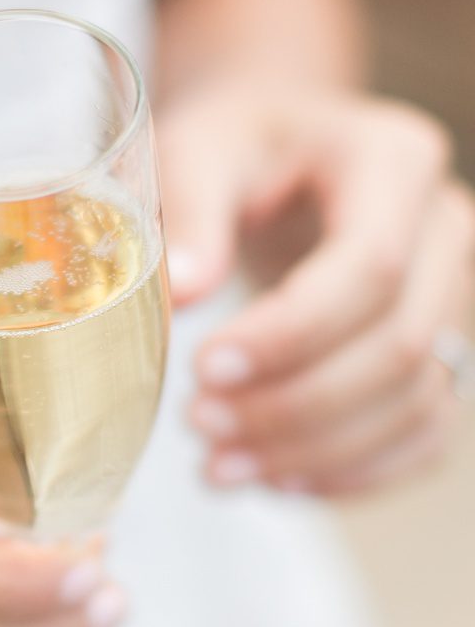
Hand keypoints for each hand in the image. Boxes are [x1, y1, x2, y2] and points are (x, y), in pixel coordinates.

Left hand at [161, 82, 472, 495]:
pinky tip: (277, 482)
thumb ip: (188, 212)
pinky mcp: (444, 345)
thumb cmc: (234, 144)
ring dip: (317, 450)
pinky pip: (427, 430)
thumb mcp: (198, 149)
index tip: (203, 368)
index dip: (292, 333)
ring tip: (218, 467)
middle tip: (198, 425)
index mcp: (393, 161)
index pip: (371, 267)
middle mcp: (448, 227)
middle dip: (296, 402)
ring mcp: (459, 292)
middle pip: (399, 343)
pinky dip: (356, 470)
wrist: (279, 148)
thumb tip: (179, 295)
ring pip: (417, 398)